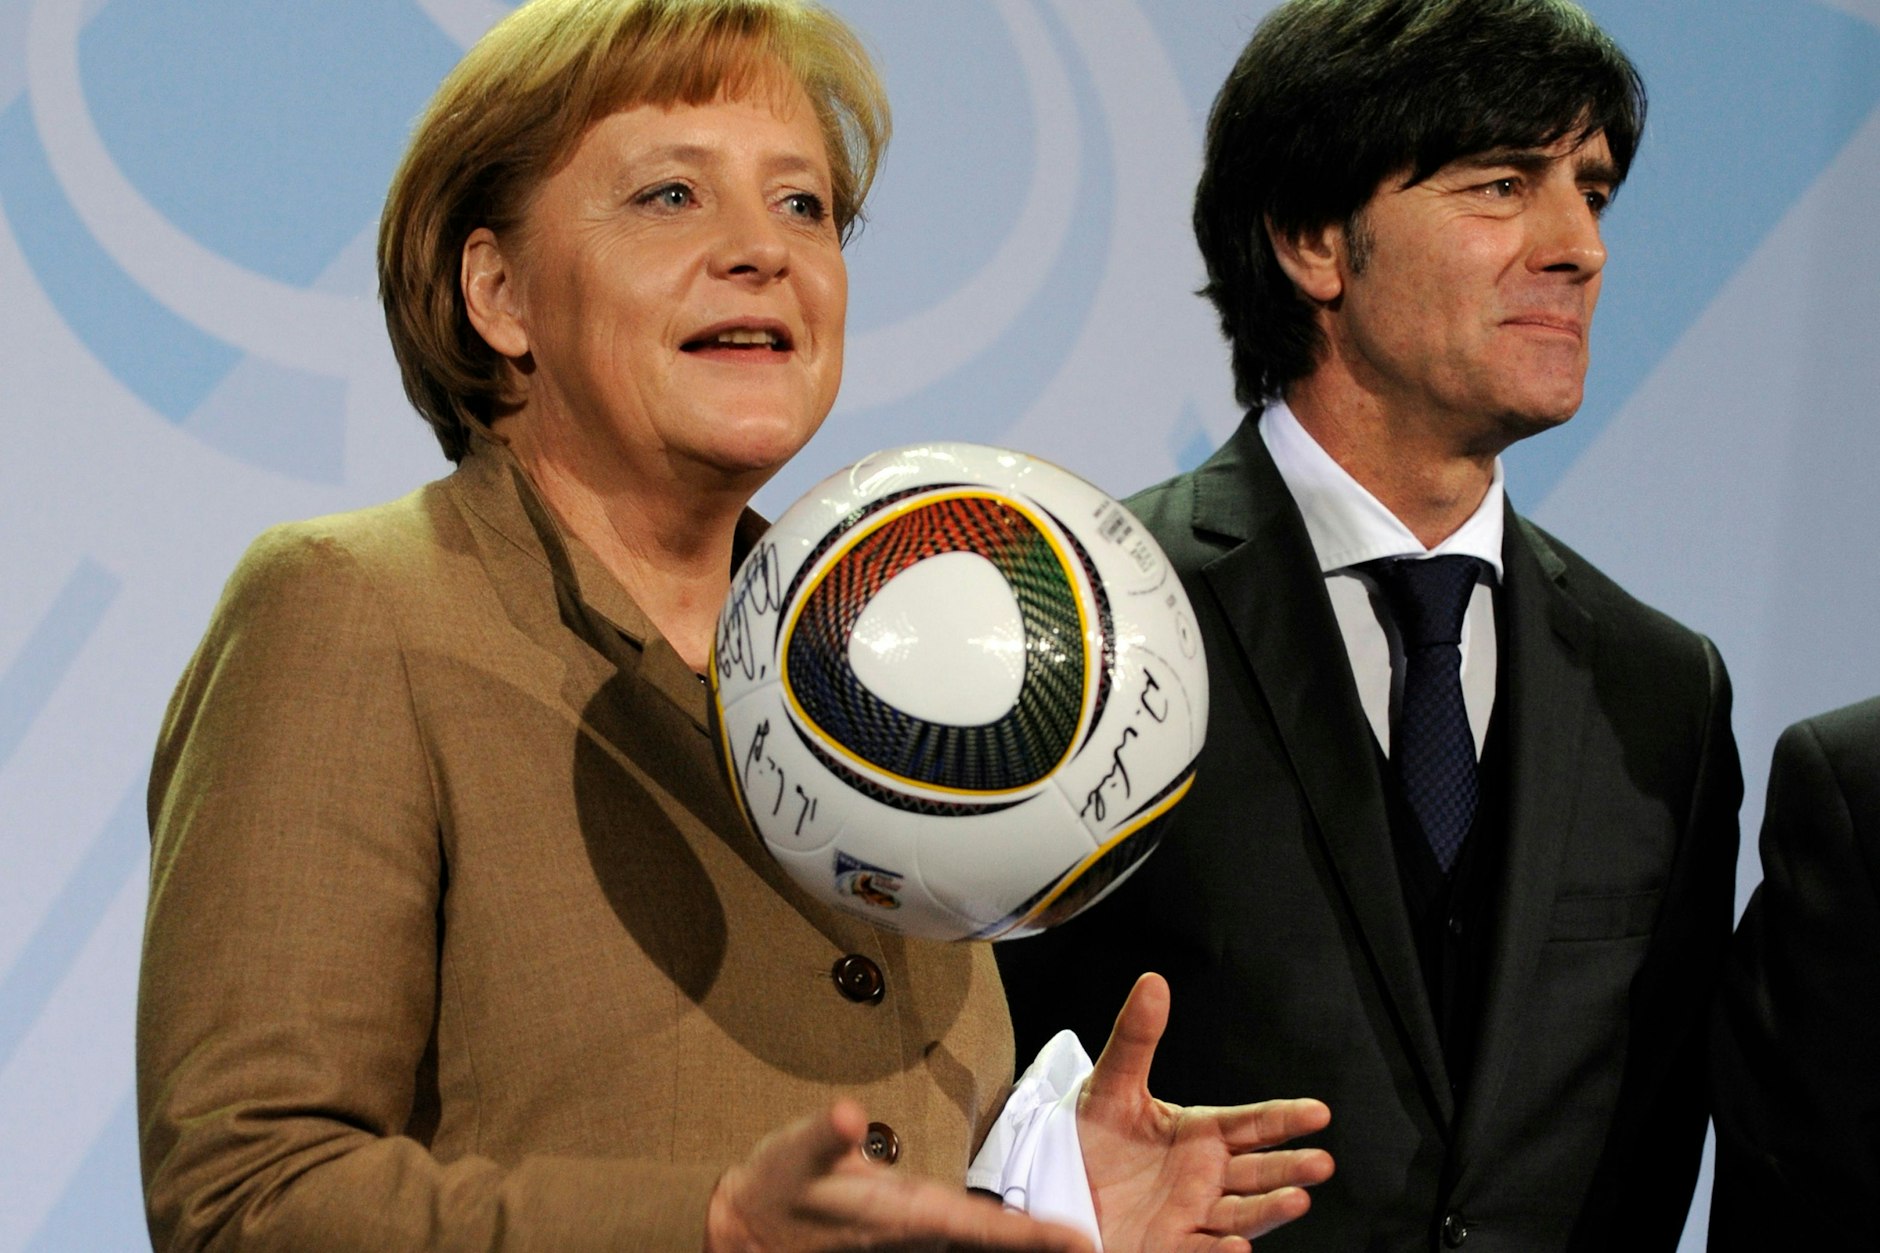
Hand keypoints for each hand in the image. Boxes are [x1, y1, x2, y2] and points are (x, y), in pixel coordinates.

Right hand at [706, 1098, 1095, 1251]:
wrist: (751, 1223)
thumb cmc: (779, 1183)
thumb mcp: (797, 1153)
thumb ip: (824, 1136)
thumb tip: (846, 1115)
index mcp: (904, 1212)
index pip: (981, 1226)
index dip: (1030, 1235)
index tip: (1080, 1242)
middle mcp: (918, 1229)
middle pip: (994, 1241)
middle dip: (1041, 1244)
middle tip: (1099, 1246)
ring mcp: (914, 1235)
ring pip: (982, 1242)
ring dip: (1024, 1242)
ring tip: (1076, 1242)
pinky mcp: (907, 1227)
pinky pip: (967, 1235)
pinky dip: (1000, 1235)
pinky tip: (1025, 1234)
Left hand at [1077, 973, 1333, 1250]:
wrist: (1055, 1186)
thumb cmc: (1088, 1135)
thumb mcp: (1110, 1085)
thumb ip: (1136, 1038)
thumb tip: (1153, 982)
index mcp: (1200, 1133)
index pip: (1253, 1124)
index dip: (1285, 1119)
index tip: (1318, 1112)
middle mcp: (1206, 1176)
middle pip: (1260, 1172)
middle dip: (1291, 1169)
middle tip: (1321, 1163)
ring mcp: (1193, 1215)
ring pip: (1244, 1214)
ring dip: (1272, 1208)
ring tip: (1298, 1200)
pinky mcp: (1172, 1248)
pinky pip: (1203, 1252)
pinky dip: (1222, 1252)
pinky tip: (1237, 1246)